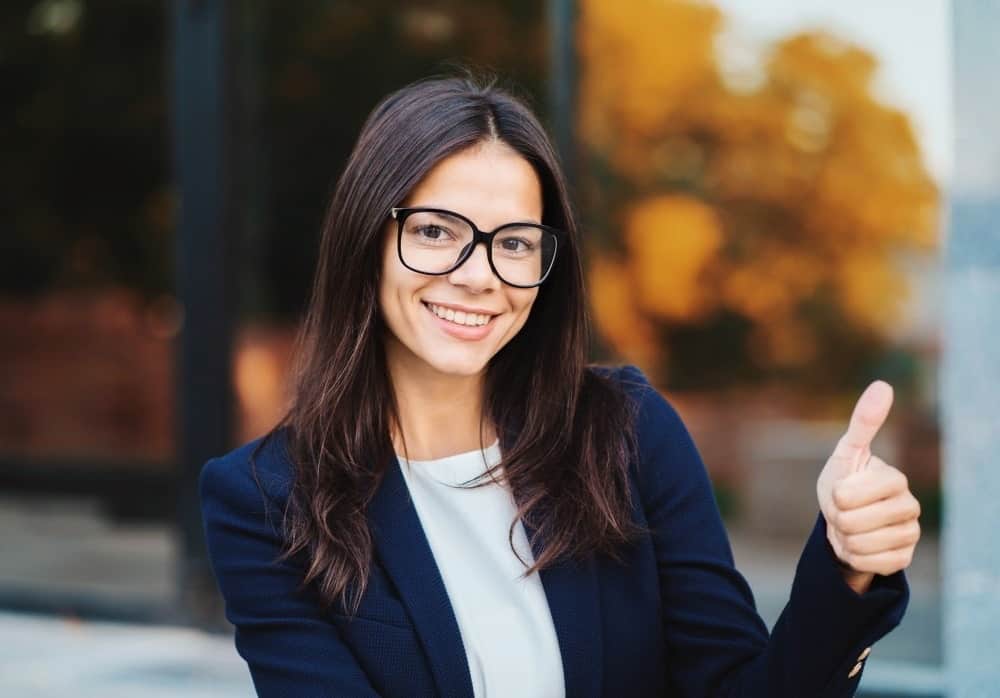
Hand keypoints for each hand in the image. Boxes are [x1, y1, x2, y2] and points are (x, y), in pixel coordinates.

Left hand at [816, 381, 920, 593]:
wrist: (846, 522)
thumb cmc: (845, 482)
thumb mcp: (846, 453)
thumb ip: (864, 422)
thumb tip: (883, 384)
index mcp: (896, 479)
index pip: (849, 496)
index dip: (836, 497)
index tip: (840, 492)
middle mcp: (909, 507)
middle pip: (852, 522)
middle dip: (838, 518)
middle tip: (844, 512)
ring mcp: (909, 534)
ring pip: (860, 544)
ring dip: (845, 538)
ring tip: (851, 528)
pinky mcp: (904, 559)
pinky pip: (869, 563)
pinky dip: (855, 556)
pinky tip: (861, 545)